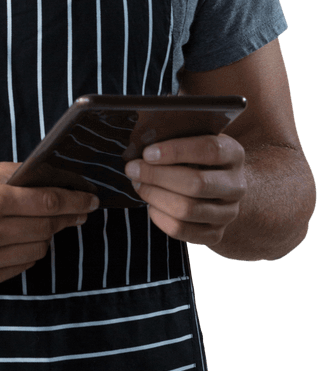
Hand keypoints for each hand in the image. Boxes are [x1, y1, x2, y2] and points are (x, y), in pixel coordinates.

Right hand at [0, 163, 98, 286]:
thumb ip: (19, 176)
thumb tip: (56, 179)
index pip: (47, 202)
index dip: (74, 201)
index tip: (90, 201)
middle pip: (46, 228)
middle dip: (64, 217)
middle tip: (74, 210)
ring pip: (38, 250)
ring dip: (45, 236)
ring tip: (39, 223)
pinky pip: (22, 266)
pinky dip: (27, 252)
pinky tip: (19, 239)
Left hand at [124, 134, 245, 245]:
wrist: (220, 189)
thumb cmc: (198, 158)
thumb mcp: (195, 140)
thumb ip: (177, 136)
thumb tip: (142, 137)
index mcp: (234, 154)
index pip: (210, 150)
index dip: (176, 151)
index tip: (147, 153)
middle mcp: (237, 185)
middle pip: (196, 183)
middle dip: (157, 176)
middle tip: (133, 169)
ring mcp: (228, 213)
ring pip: (186, 209)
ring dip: (154, 196)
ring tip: (139, 184)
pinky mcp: (215, 234)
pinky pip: (181, 230)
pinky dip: (159, 217)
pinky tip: (151, 205)